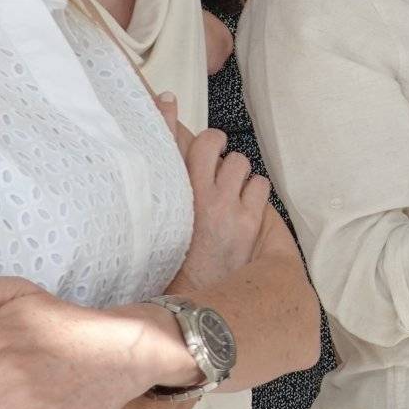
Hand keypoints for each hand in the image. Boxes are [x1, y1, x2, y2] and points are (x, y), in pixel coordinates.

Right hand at [159, 93, 268, 293]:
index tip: (164, 99)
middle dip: (212, 148)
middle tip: (209, 164)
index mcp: (167, 196)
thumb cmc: (171, 269)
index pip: (166, 142)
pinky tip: (244, 206)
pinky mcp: (249, 222)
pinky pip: (260, 186)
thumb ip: (156, 191)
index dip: (165, 117)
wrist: (193, 308)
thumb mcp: (155, 228)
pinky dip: (255, 192)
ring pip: (239, 162)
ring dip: (236, 173)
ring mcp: (225, 207)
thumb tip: (148, 162)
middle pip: (210, 141)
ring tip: (227, 191)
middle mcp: (194, 196)